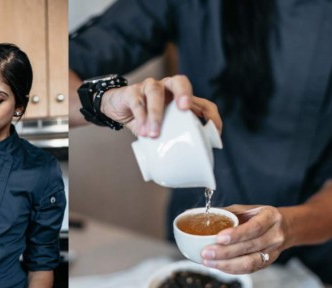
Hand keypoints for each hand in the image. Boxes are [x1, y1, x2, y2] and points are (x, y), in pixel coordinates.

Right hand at [101, 75, 221, 136]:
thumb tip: (184, 161)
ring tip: (154, 134)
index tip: (214, 131)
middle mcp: (166, 88)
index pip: (202, 102)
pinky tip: (141, 131)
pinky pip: (137, 102)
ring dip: (156, 114)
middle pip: (180, 82)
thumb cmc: (145, 118)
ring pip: (155, 92)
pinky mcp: (131, 93)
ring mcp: (148, 87)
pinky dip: (140, 117)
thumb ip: (171, 137)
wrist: (116, 108)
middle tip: (184, 109)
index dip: (211, 114)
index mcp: (180, 99)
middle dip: (184, 94)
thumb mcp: (162, 128)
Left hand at [200, 205, 285, 273]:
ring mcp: (272, 252)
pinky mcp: (267, 263)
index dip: (237, 234)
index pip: (254, 227)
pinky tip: (217, 266)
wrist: (285, 227)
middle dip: (225, 252)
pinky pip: (249, 270)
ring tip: (207, 262)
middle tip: (205, 253)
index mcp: (270, 217)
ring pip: (249, 262)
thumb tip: (200, 214)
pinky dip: (231, 269)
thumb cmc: (260, 216)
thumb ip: (227, 213)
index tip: (219, 237)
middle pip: (249, 247)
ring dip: (226, 264)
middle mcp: (274, 236)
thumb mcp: (247, 209)